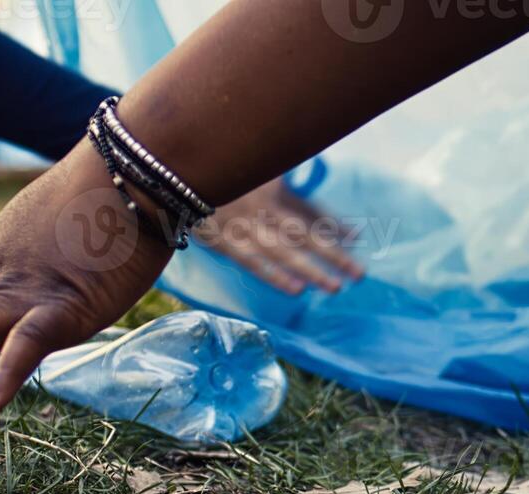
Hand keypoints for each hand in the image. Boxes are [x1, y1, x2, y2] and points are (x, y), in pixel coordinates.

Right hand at [194, 178, 362, 293]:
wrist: (169, 174)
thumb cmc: (216, 170)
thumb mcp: (252, 170)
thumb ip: (277, 179)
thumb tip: (303, 193)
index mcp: (271, 186)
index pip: (310, 210)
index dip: (334, 224)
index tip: (357, 238)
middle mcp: (263, 206)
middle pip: (305, 233)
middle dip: (333, 254)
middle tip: (359, 274)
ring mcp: (243, 225)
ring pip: (284, 250)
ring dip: (311, 269)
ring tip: (335, 287)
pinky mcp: (223, 240)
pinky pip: (252, 261)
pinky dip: (274, 275)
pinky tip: (297, 289)